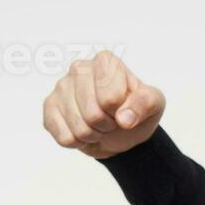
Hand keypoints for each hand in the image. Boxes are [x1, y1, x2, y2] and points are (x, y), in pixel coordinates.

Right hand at [42, 50, 165, 158]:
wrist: (120, 130)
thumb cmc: (136, 110)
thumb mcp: (154, 104)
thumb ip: (146, 104)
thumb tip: (124, 118)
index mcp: (105, 61)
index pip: (110, 97)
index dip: (121, 111)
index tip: (123, 108)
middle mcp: (79, 68)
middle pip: (92, 113)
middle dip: (106, 125)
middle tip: (111, 119)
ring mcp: (61, 87)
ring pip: (78, 127)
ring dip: (93, 135)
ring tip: (98, 125)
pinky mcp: (49, 107)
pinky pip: (64, 136)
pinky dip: (78, 142)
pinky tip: (83, 130)